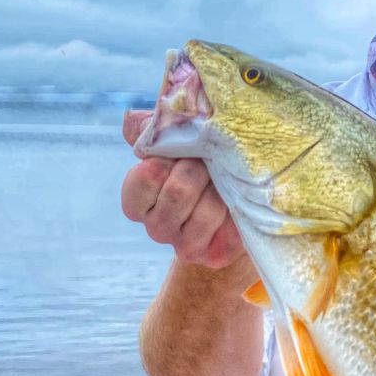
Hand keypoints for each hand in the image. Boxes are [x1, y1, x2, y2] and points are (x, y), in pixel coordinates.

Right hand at [121, 110, 243, 267]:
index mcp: (139, 202)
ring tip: (226, 181)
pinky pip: (228, 231)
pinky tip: (237, 203)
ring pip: (206, 212)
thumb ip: (154, 130)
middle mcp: (157, 228)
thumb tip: (133, 120)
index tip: (180, 152)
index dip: (166, 160)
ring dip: (222, 189)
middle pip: (178, 192)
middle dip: (201, 169)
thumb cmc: (203, 164)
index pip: (143, 179)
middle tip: (212, 162)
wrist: (241, 203)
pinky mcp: (215, 255)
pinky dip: (237, 210)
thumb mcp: (177, 142)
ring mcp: (185, 246)